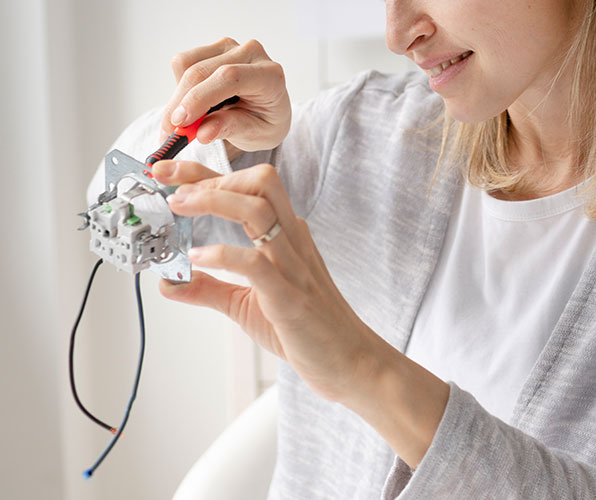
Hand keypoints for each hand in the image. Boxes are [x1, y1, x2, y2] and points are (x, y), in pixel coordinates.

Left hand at [153, 160, 384, 401]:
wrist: (350, 361)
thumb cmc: (308, 330)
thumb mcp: (247, 305)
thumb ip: (211, 289)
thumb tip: (170, 284)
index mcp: (285, 236)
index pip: (245, 189)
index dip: (203, 173)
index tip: (167, 171)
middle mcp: (292, 240)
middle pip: (259, 182)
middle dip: (212, 176)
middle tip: (173, 188)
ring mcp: (294, 265)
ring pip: (258, 209)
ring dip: (214, 200)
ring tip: (178, 207)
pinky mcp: (290, 296)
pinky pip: (256, 262)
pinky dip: (223, 255)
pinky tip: (199, 258)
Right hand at [161, 38, 291, 156]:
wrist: (268, 110)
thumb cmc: (265, 123)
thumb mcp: (254, 134)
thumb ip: (229, 129)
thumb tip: (202, 133)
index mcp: (268, 75)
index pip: (229, 77)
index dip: (200, 98)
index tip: (180, 122)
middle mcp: (250, 54)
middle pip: (201, 72)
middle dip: (180, 104)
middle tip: (169, 133)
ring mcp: (230, 47)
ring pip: (186, 65)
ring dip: (178, 97)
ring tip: (186, 123)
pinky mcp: (212, 48)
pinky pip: (183, 64)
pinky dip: (180, 87)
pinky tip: (194, 104)